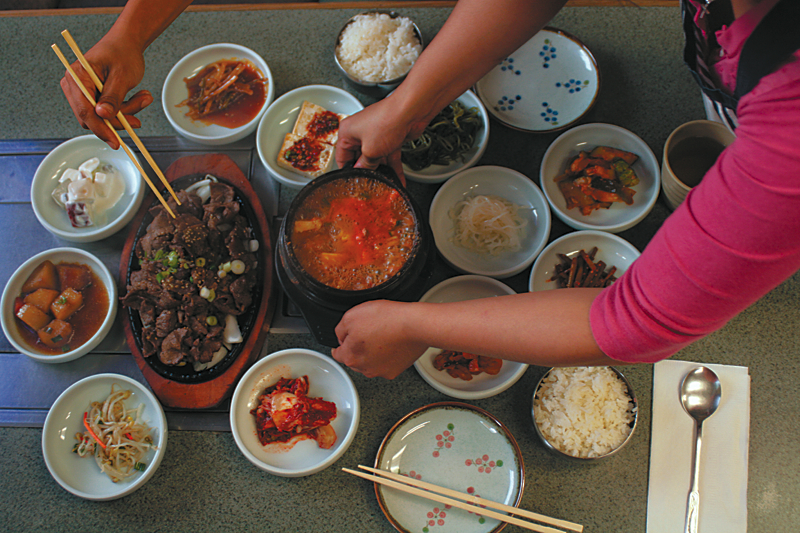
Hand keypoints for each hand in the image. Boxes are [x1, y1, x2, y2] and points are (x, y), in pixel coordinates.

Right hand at [59, 34, 150, 149]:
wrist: (127, 43)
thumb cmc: (123, 53)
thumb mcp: (122, 76)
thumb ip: (113, 97)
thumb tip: (102, 116)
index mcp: (77, 76)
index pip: (85, 111)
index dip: (101, 129)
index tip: (116, 142)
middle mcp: (75, 85)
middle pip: (93, 117)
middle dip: (118, 119)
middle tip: (138, 118)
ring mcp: (83, 92)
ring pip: (103, 117)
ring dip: (126, 112)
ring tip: (144, 98)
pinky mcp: (93, 97)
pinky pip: (108, 112)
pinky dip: (125, 109)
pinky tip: (139, 97)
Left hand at [331, 300, 428, 378]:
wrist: (413, 325)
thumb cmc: (386, 319)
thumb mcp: (351, 315)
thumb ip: (340, 330)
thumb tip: (341, 337)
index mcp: (350, 356)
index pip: (337, 355)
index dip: (341, 344)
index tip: (344, 342)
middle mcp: (364, 368)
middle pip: (355, 359)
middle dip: (358, 348)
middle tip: (368, 333)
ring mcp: (381, 371)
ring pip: (370, 363)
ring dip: (372, 353)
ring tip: (382, 337)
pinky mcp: (396, 370)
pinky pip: (386, 364)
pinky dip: (387, 356)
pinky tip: (391, 343)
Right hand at [336, 96, 428, 185]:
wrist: (410, 111)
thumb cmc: (387, 120)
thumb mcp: (371, 150)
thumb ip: (366, 164)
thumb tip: (364, 170)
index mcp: (348, 131)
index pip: (342, 156)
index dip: (347, 170)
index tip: (353, 181)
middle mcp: (360, 132)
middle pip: (360, 158)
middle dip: (367, 171)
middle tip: (370, 183)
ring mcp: (376, 134)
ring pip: (377, 158)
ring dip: (382, 171)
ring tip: (384, 183)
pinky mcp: (391, 137)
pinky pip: (389, 156)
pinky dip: (393, 166)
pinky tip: (397, 177)